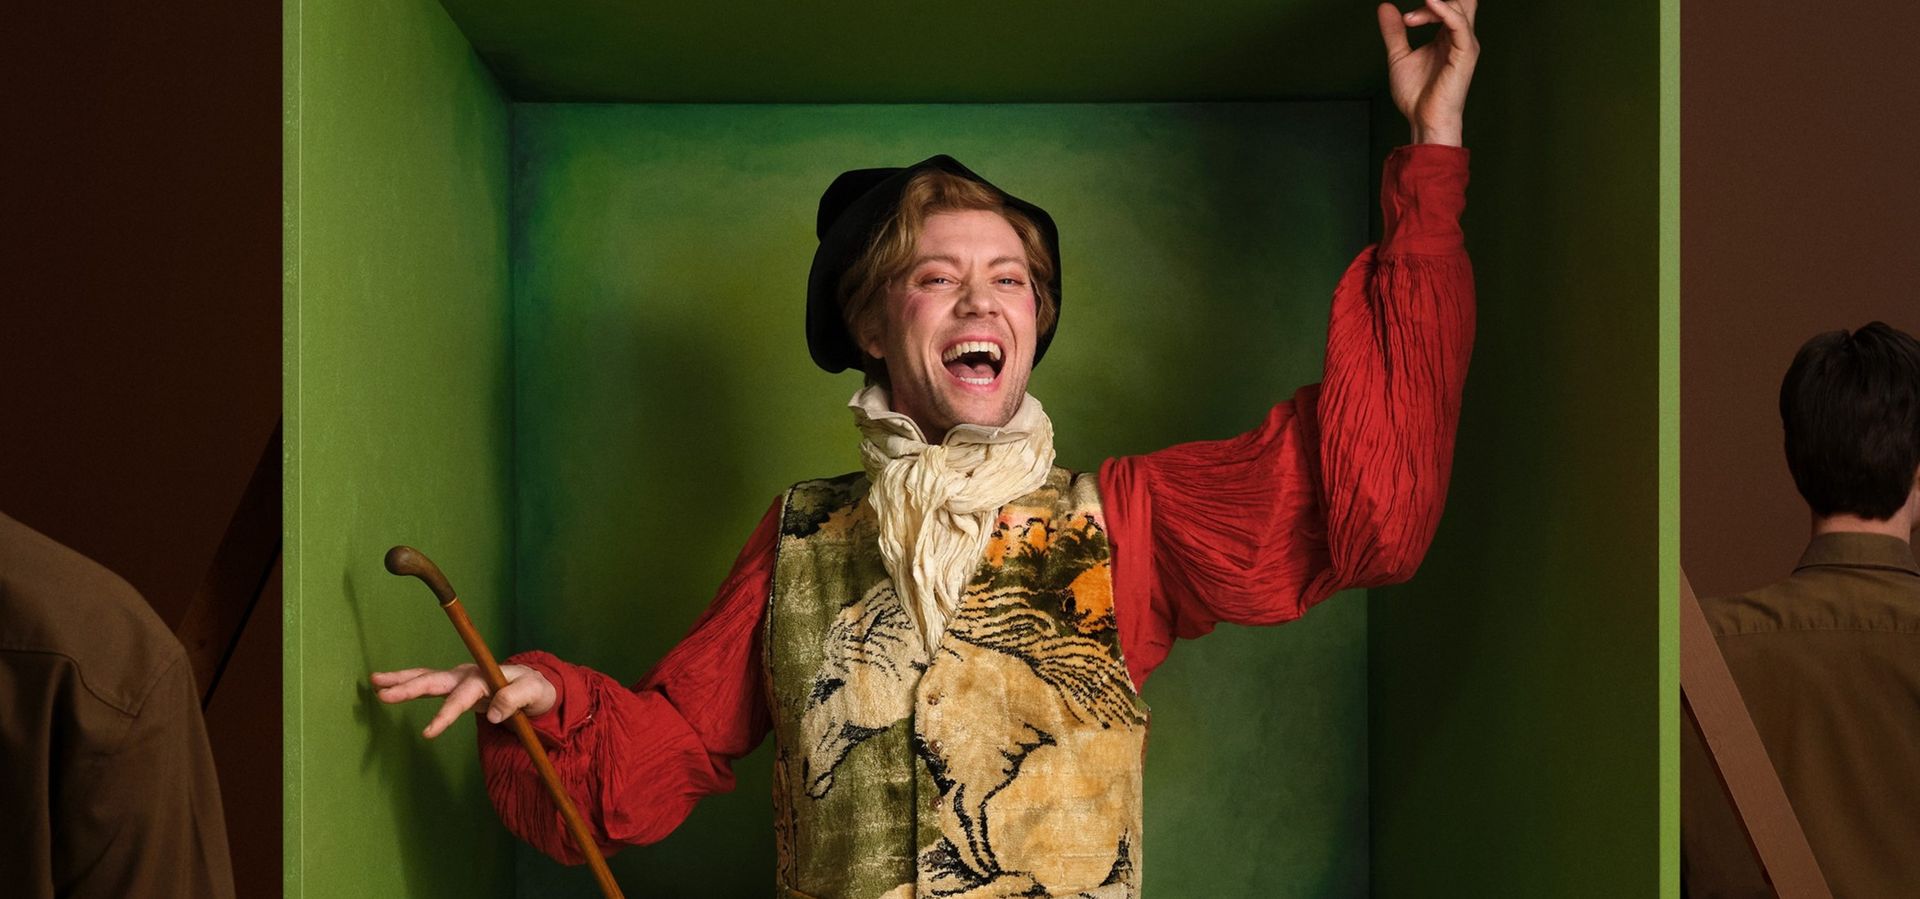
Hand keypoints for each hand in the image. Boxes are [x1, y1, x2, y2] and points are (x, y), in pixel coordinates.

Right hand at [369, 663, 555, 738]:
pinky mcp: (455, 688)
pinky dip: (408, 684)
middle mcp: (468, 674)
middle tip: (383, 694)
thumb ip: (516, 700)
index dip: (446, 712)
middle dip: (408, 687)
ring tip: (375, 682)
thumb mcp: (535, 693)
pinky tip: (387, 686)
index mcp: (485, 675)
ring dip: (401, 681)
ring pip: (426, 678)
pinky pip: (428, 685)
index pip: (463, 694)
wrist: (535, 687)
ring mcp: (460, 680)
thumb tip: (492, 714)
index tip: (429, 733)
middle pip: (435, 680)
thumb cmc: (536, 689)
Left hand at [1376, 0, 1479, 145]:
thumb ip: (1395, 32)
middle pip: (1461, 1)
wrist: (1424, 121)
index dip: (1425, 6)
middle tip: (1415, 10)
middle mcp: (1460, 37)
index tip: (1404, 20)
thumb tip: (1385, 6)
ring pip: (1461, 6)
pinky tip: (1428, 3)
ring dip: (1432, 6)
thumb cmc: (1417, 95)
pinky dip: (1444, 10)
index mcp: (1447, 36)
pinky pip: (1459, 24)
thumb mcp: (1399, 57)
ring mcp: (1465, 44)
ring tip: (1410, 20)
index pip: (1446, 4)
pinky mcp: (1465, 53)